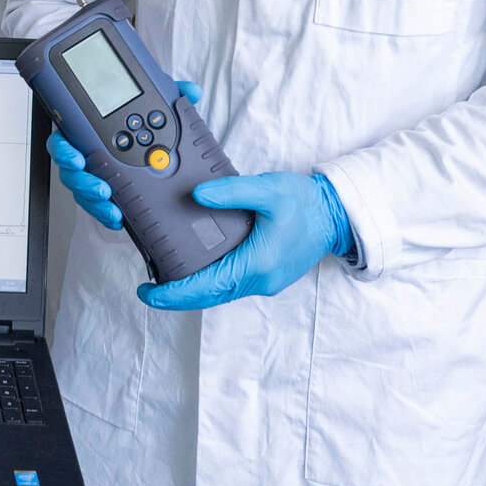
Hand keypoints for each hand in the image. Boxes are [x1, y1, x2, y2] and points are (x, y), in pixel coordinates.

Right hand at [47, 81, 204, 231]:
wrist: (159, 152)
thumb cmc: (146, 123)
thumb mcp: (159, 106)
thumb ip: (171, 96)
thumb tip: (190, 92)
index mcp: (88, 130)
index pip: (64, 139)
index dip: (65, 150)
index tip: (77, 157)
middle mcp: (85, 154)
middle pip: (70, 171)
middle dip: (82, 181)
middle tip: (101, 187)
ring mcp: (92, 176)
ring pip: (82, 191)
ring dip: (94, 200)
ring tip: (111, 206)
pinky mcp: (102, 195)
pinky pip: (97, 207)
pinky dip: (106, 214)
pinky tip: (118, 218)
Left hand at [138, 172, 354, 310]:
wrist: (337, 214)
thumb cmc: (306, 202)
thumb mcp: (268, 189)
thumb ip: (231, 191)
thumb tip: (198, 196)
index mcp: (257, 263)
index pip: (205, 286)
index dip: (173, 293)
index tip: (148, 293)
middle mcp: (260, 280)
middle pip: (209, 296)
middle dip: (177, 295)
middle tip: (148, 287)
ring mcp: (266, 281)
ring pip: (220, 293)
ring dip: (194, 290)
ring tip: (166, 278)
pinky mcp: (269, 276)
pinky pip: (232, 286)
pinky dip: (211, 282)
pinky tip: (196, 270)